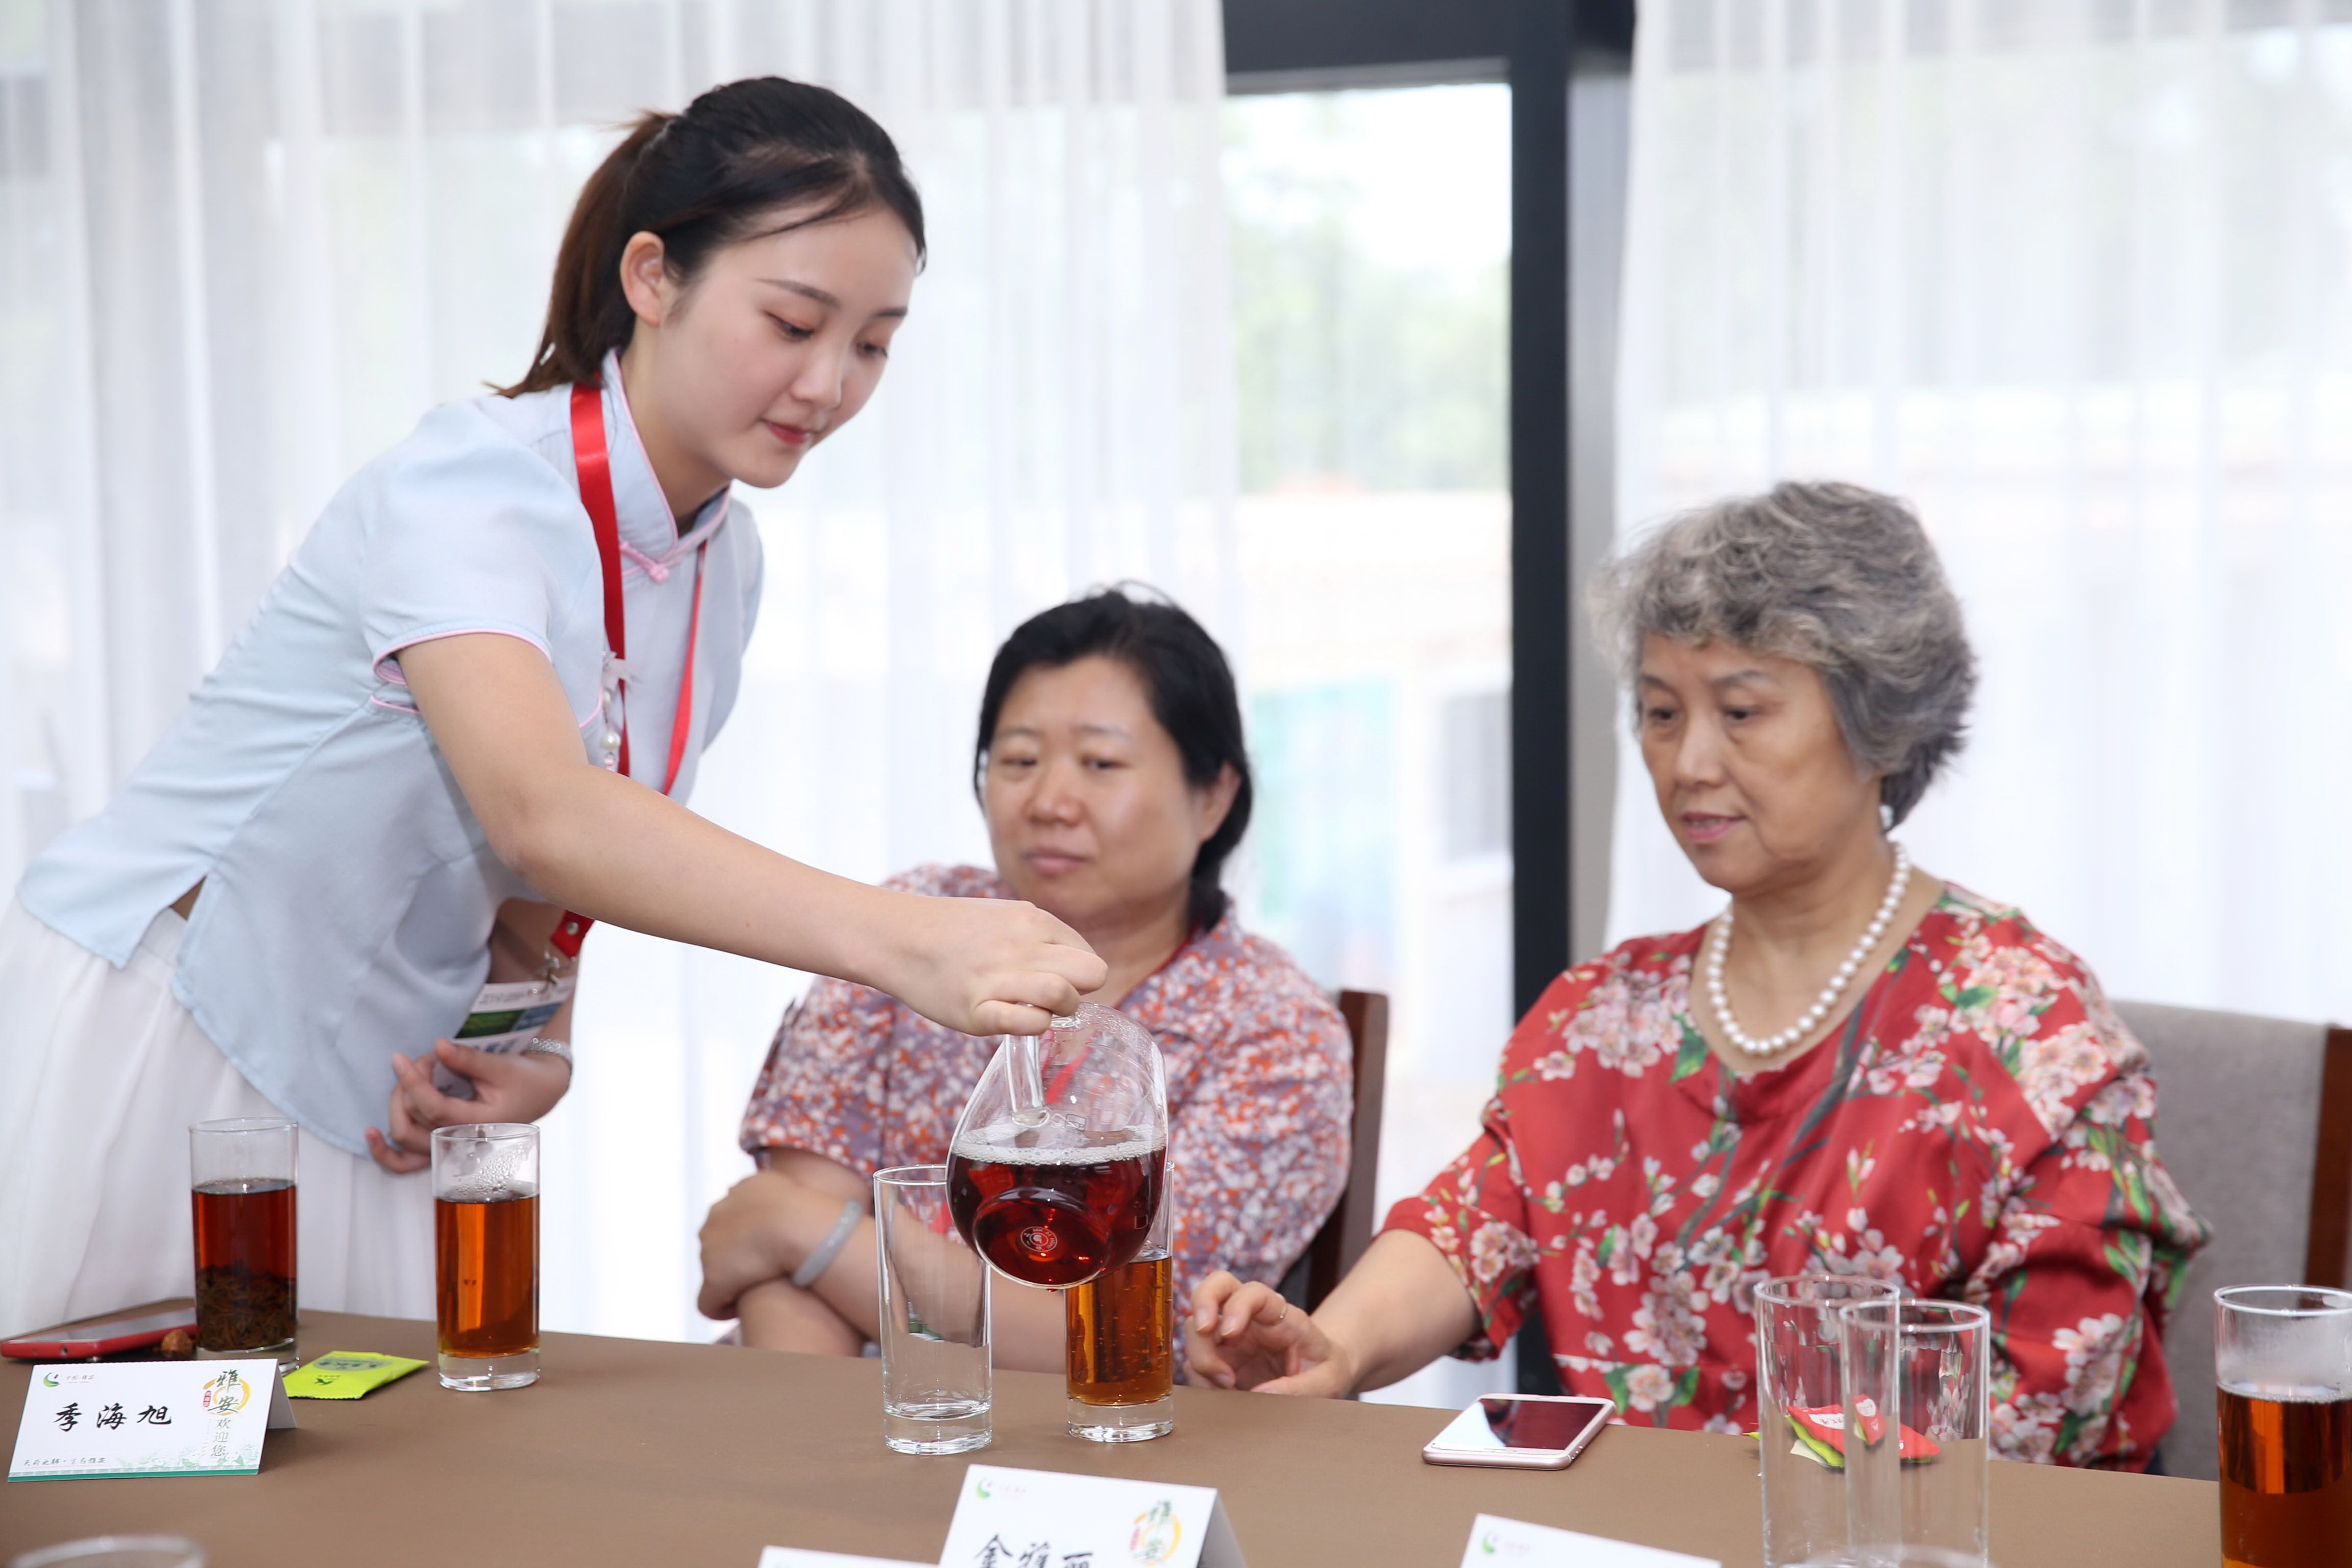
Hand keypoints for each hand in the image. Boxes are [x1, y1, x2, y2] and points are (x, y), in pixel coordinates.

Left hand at [363, 1040, 571, 1173]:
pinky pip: (406, 1163)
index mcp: (480, 1125)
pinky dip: (385, 1153)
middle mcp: (461, 1144)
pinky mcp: (440, 1148)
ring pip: (405, 1140)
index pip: (434, 1108)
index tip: (400, 1058)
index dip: (413, 1082)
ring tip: (406, 1079)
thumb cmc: (523, 1079)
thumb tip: (437, 1046)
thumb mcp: (502, 1065)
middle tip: (424, 1060)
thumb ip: (468, 1059)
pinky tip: (371, 1132)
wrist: (538, 1093)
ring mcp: (448, 1150)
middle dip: (407, 1087)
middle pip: (412, 1124)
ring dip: (396, 1107)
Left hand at [697, 1169, 834, 1319]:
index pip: (728, 1220)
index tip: (765, 1249)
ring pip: (714, 1273)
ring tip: (754, 1293)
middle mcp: (712, 1224)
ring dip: (731, 1283)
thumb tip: (784, 1200)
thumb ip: (776, 1192)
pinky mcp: (713, 1283)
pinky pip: (710, 1303)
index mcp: (729, 1200)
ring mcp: (709, 1254)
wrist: (796, 1224)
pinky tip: (739, 1311)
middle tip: (761, 1271)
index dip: (745, 1237)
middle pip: (716, 1245)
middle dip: (734, 1258)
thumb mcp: (784, 1185)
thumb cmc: (802, 1207)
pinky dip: (721, 1308)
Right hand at [875, 894, 1106, 1035]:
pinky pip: (1026, 1024)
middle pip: (1092, 974)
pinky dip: (1031, 1027)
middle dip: (1080, 993)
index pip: (1091, 957)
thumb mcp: (1005, 916)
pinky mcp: (976, 1010)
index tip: (1057, 982)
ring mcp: (999, 977)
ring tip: (1034, 1010)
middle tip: (1053, 1001)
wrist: (897, 937)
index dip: (1080, 977)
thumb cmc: (954, 932)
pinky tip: (1011, 1019)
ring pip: (1063, 995)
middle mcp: (1022, 945)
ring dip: (1058, 1010)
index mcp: (1033, 920)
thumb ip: (1041, 937)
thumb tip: (1076, 966)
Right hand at [1185, 1271, 1355, 1397]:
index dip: (1236, 1305)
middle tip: (1205, 1332)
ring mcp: (1229, 1338)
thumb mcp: (1329, 1379)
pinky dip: (1199, 1379)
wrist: (1318, 1381)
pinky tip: (1223, 1394)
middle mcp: (1249, 1319)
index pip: (1253, 1292)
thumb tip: (1262, 1394)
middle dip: (1202, 1305)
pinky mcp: (1218, 1360)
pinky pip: (1194, 1363)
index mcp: (1279, 1314)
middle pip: (1214, 1289)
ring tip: (1229, 1384)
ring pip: (1195, 1326)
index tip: (1230, 1333)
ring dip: (1201, 1355)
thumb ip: (1303, 1387)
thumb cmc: (1324, 1371)